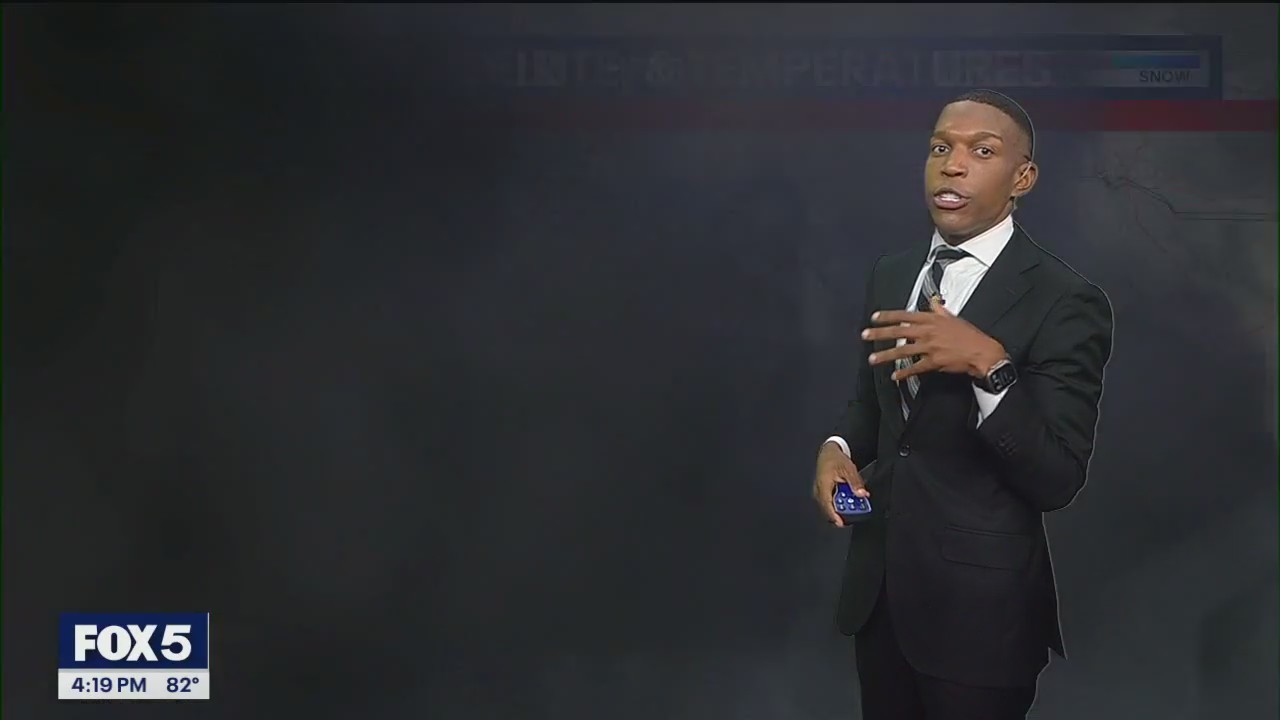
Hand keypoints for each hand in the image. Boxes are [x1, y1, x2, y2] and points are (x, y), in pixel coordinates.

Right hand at [813, 442, 867, 527]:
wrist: (828, 452)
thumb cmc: (834, 459)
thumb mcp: (849, 469)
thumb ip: (855, 483)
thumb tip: (861, 494)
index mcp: (823, 485)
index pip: (827, 505)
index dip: (834, 516)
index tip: (841, 523)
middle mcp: (819, 490)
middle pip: (829, 508)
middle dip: (843, 512)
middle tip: (856, 511)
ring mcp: (820, 492)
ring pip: (830, 506)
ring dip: (843, 507)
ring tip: (855, 504)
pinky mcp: (823, 492)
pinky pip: (831, 502)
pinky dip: (840, 503)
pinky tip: (849, 499)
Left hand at [862, 297, 1006, 381]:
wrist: (983, 351)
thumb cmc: (970, 335)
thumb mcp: (954, 318)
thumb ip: (940, 310)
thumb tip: (934, 301)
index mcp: (932, 319)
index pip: (905, 315)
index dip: (888, 316)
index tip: (874, 317)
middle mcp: (928, 332)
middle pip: (899, 332)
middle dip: (880, 333)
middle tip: (865, 335)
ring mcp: (930, 347)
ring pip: (903, 352)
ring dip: (886, 356)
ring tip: (872, 359)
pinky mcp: (934, 362)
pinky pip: (915, 368)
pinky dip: (904, 373)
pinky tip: (894, 377)